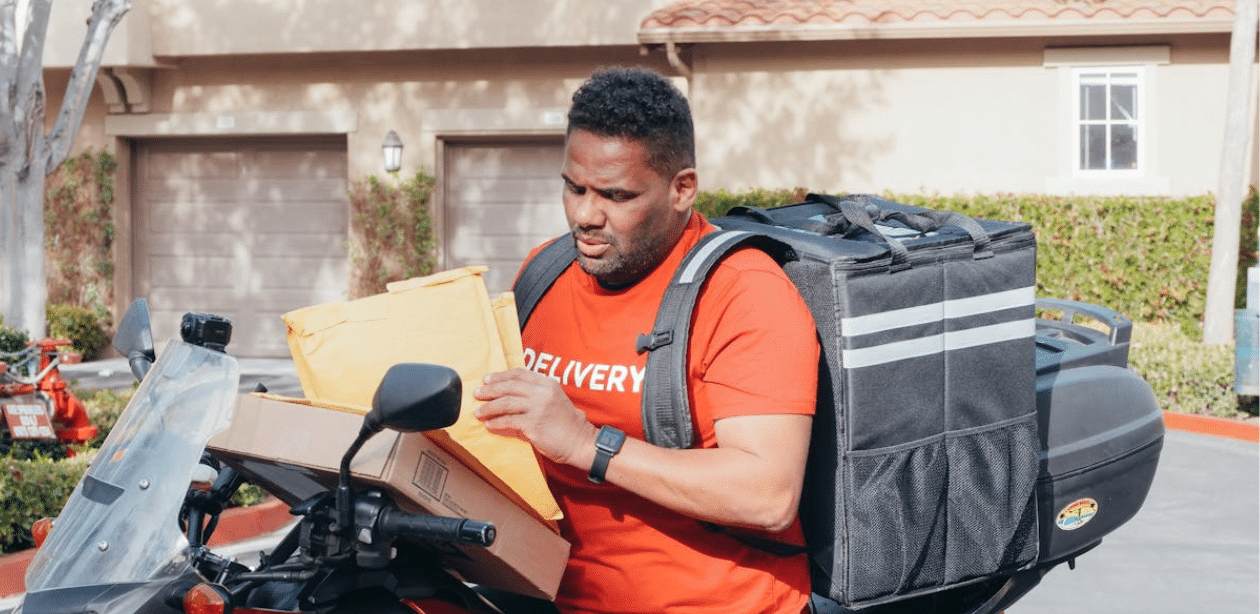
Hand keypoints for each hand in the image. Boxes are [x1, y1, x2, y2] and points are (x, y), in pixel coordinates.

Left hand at [472, 368, 597, 466]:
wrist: (580, 442)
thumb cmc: (567, 425)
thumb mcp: (553, 401)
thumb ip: (532, 397)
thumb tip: (506, 400)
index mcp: (547, 383)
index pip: (519, 373)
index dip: (500, 376)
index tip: (487, 379)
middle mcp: (542, 392)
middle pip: (509, 386)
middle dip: (490, 390)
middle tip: (477, 394)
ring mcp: (538, 407)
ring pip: (505, 403)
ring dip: (488, 408)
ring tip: (478, 412)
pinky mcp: (534, 424)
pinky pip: (508, 421)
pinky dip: (496, 422)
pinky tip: (489, 425)